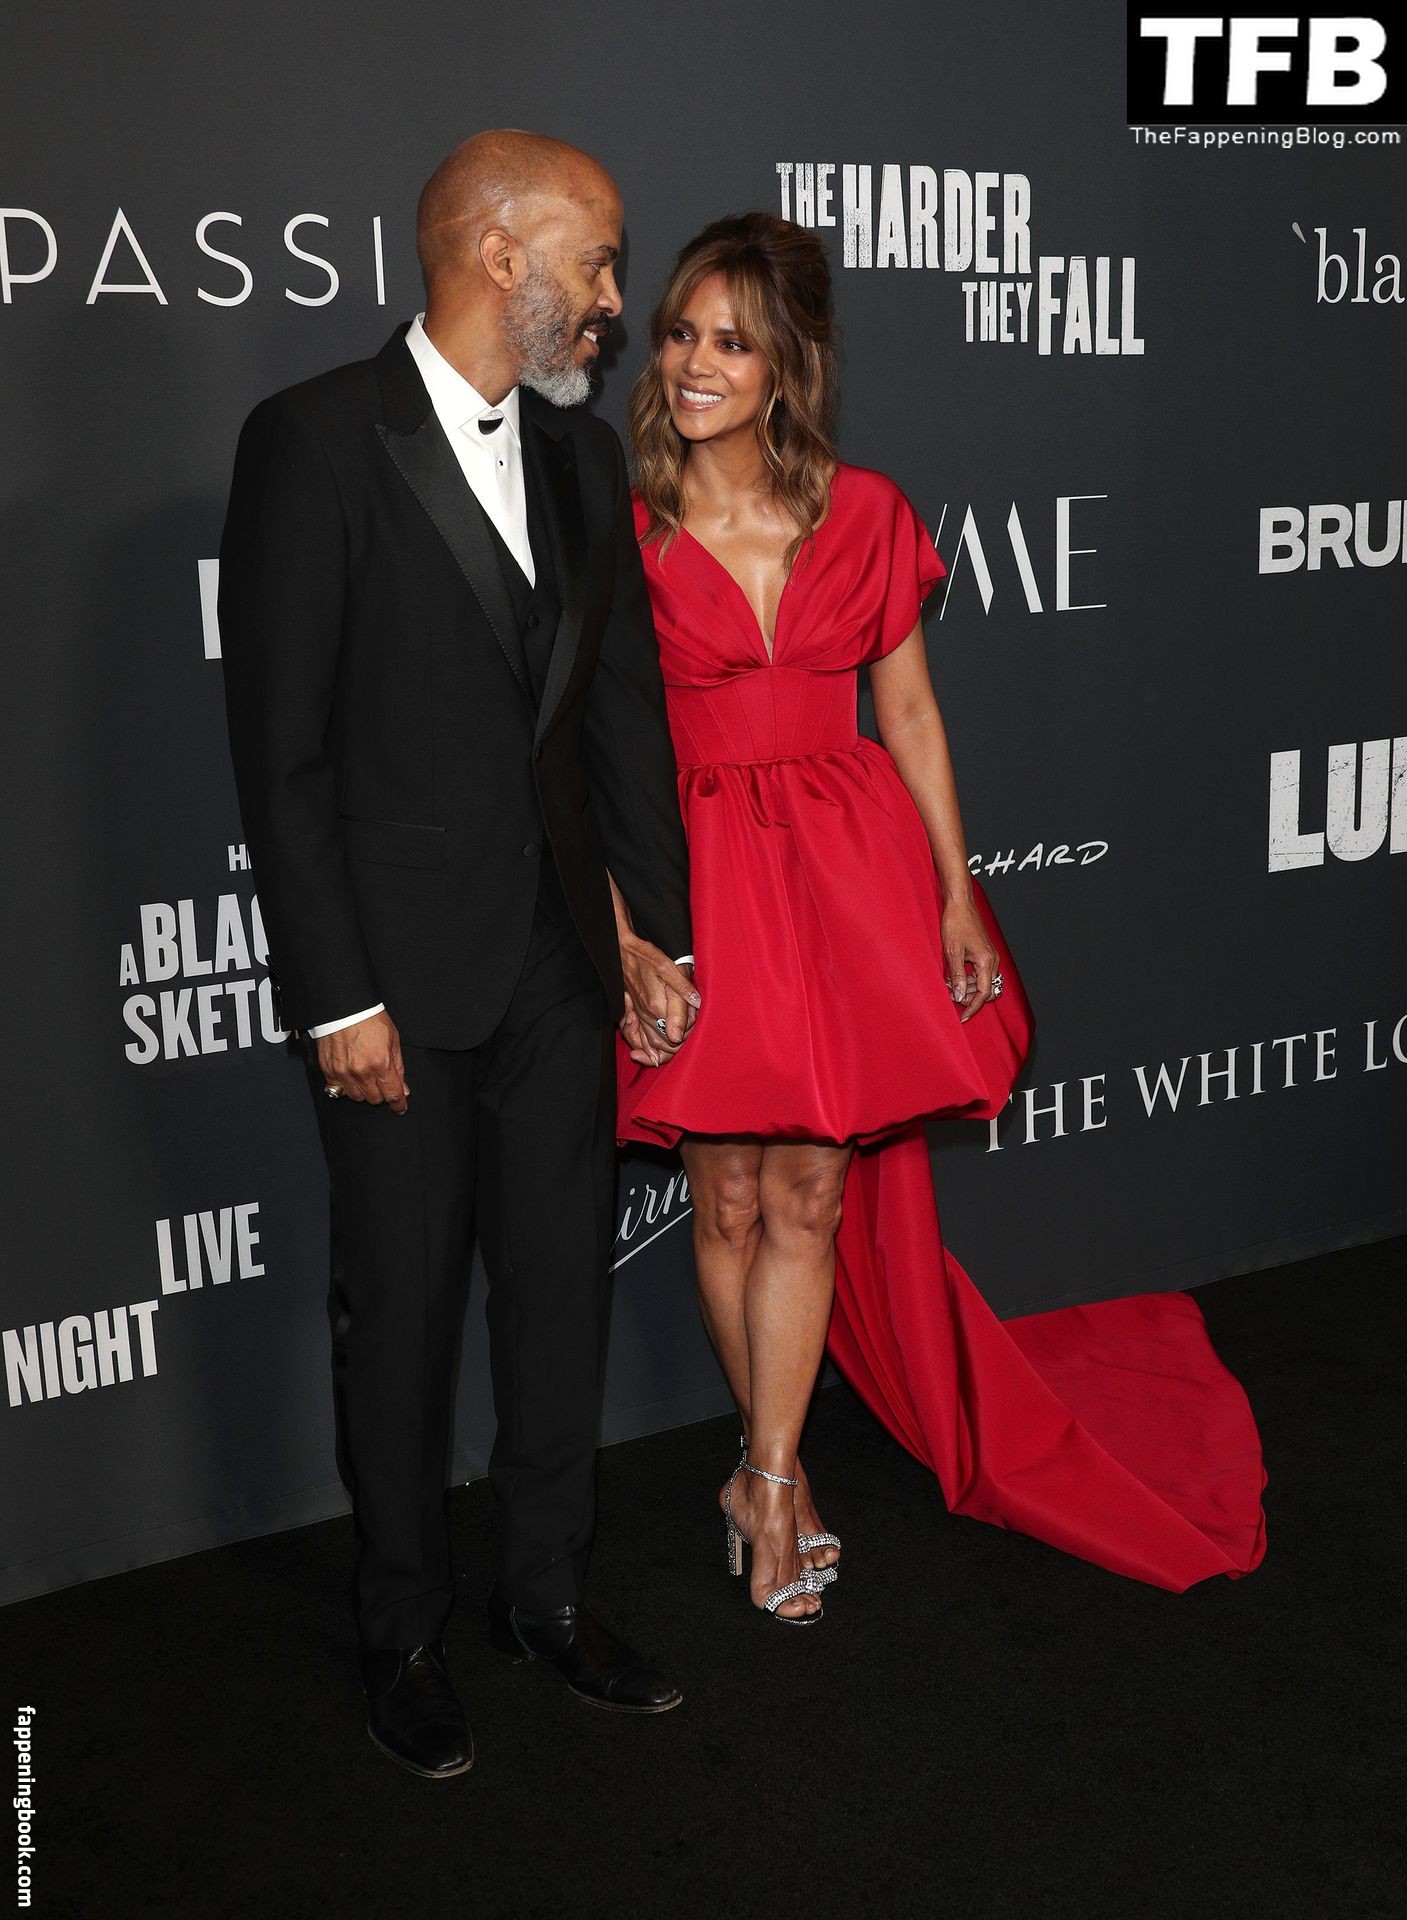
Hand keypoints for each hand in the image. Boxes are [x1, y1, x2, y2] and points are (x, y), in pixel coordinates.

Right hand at [316, 1009, 409, 1112]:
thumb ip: (398, 1067)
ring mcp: (343, 1073)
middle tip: (380, 1082)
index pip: (392, 1094)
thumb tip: (403, 1088)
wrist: (344, 1008)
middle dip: (381, 1093)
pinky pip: (338, 1089)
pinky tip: (350, 1074)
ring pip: (356, 1097)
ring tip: (364, 1076)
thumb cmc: (369, 1019)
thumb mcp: (393, 1040)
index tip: (400, 1107)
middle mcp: (361, 1071)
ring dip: (363, 1091)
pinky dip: (345, 1086)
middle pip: (374, 1099)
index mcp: (381, 1063)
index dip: (398, 1104)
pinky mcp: (329, 1071)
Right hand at [619, 937, 698, 1066]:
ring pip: (651, 1044)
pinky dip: (643, 1050)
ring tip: (672, 1055)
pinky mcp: (631, 1014)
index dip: (689, 1033)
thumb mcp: (669, 968)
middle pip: (665, 1043)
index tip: (695, 1024)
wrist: (621, 951)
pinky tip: (649, 1056)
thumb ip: (683, 990)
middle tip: (689, 1037)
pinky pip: (635, 1038)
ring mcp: (637, 1016)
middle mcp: (646, 1015)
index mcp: (658, 1006)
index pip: (678, 1033)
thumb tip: (697, 1007)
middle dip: (678, 1046)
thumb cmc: (646, 957)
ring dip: (662, 1053)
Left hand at [941, 897, 998, 1024]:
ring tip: (949, 984)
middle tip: (951, 995)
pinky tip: (954, 976)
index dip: (973, 1007)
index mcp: (987, 961)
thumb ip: (957, 976)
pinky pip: (980, 974)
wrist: (959, 904)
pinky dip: (969, 979)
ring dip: (968, 988)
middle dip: (970, 998)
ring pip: (983, 983)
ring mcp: (990, 957)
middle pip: (986, 991)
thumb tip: (958, 995)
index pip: (984, 993)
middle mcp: (992, 960)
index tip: (962, 1017)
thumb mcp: (952, 953)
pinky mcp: (984, 953)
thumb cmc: (956, 923)